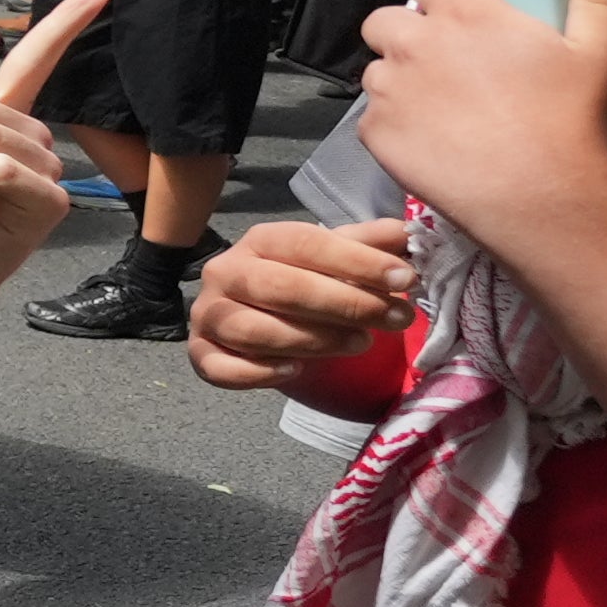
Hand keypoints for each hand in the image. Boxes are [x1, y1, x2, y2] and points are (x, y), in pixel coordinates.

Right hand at [189, 216, 425, 395]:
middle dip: (343, 304)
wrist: (263, 316)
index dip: (358, 261)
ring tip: (360, 344)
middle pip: (279, 286)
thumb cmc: (306, 282)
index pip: (305, 243)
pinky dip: (257, 373)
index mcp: (260, 240)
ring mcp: (208, 314)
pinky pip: (220, 367)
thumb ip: (369, 245)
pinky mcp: (201, 353)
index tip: (405, 280)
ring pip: (252, 328)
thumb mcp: (338, 259)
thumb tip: (405, 233)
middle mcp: (225, 272)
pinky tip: (295, 370)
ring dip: (310, 340)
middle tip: (394, 319)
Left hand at [355, 0, 606, 248]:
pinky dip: (394, 124)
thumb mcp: (605, 51)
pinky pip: (373, 118)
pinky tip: (432, 141)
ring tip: (440, 104)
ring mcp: (392, 91)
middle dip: (402, 30)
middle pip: (383, 20)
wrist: (543, 200)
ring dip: (398, 78)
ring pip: (377, 71)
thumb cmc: (574, 122)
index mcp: (467, 12)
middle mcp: (418, 44)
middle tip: (438, 54)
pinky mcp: (378, 136)